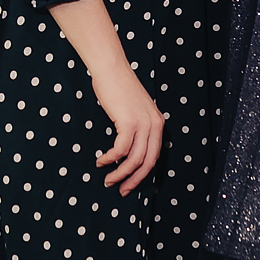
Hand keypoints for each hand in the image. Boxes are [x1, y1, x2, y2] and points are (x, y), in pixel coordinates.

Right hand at [88, 51, 164, 194]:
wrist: (111, 70)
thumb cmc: (118, 88)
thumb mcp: (134, 111)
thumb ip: (136, 129)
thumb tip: (127, 153)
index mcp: (158, 123)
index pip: (154, 157)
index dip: (142, 174)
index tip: (130, 184)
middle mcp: (155, 125)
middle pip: (147, 163)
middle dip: (133, 180)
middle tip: (120, 190)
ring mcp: (143, 124)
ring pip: (134, 160)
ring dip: (119, 173)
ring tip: (108, 179)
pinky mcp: (129, 122)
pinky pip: (121, 150)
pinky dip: (110, 159)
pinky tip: (101, 161)